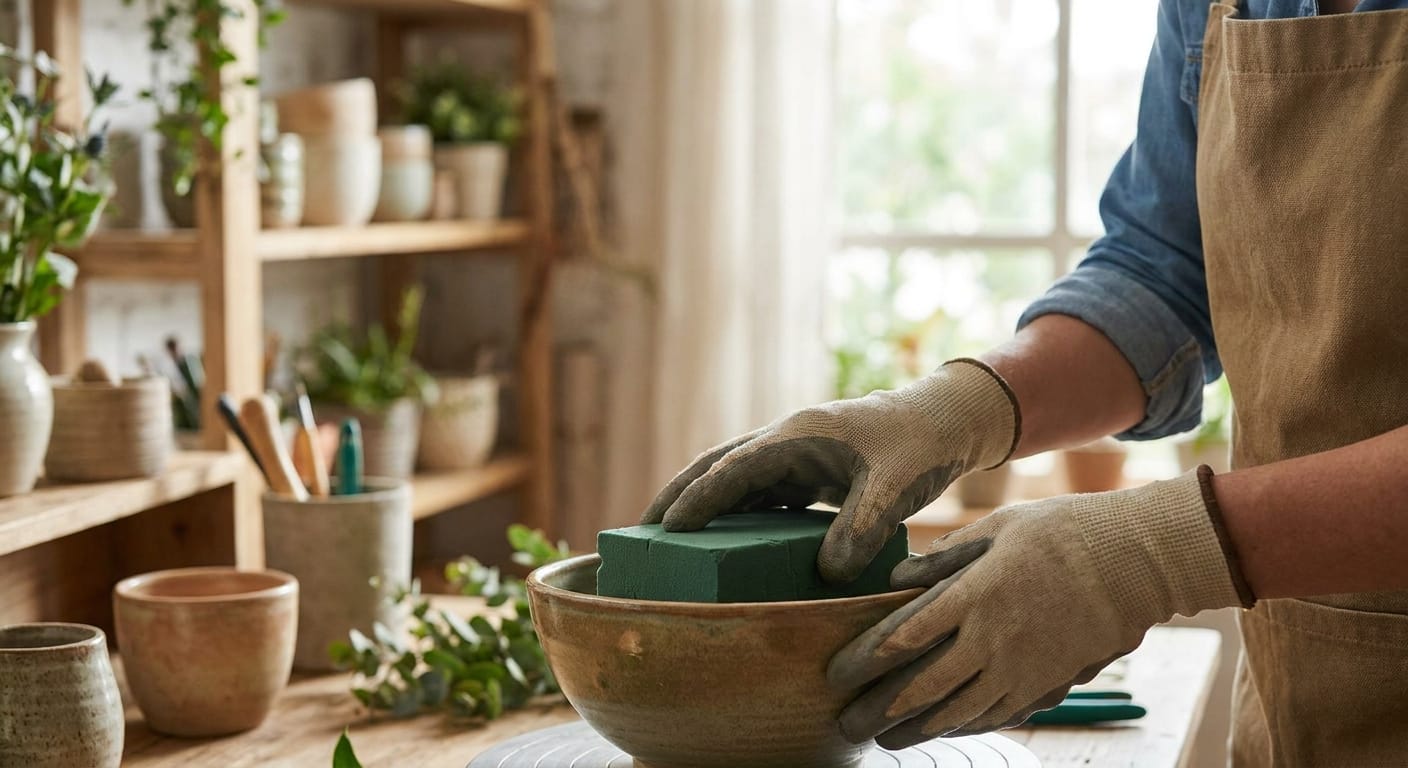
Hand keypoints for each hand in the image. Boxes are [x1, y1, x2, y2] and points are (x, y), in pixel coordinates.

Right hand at [642, 360, 1018, 582]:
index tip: (666, 529)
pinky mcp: (808, 468)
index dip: (698, 499)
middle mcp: (787, 440)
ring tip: (671, 541)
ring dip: (704, 504)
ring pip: (736, 478)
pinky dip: (738, 512)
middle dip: (679, 495)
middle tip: (642, 531)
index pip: (734, 468)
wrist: (947, 420)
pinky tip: (729, 544)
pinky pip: (761, 492)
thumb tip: (827, 572)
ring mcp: (795, 452)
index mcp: (798, 436)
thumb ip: (861, 527)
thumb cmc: (921, 446)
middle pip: (717, 465)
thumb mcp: (896, 487)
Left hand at [829, 470, 1252, 747]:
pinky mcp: (1048, 683)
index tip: (834, 675)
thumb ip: (945, 556)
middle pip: (921, 688)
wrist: (1137, 561)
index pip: (902, 637)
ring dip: (915, 730)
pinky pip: (997, 716)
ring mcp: (1023, 667)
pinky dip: (963, 726)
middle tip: (846, 724)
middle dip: (878, 711)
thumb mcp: (998, 526)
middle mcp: (994, 639)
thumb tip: (898, 578)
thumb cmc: (1063, 531)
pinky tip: (942, 730)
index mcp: (975, 594)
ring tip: (885, 739)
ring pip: (957, 713)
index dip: (862, 661)